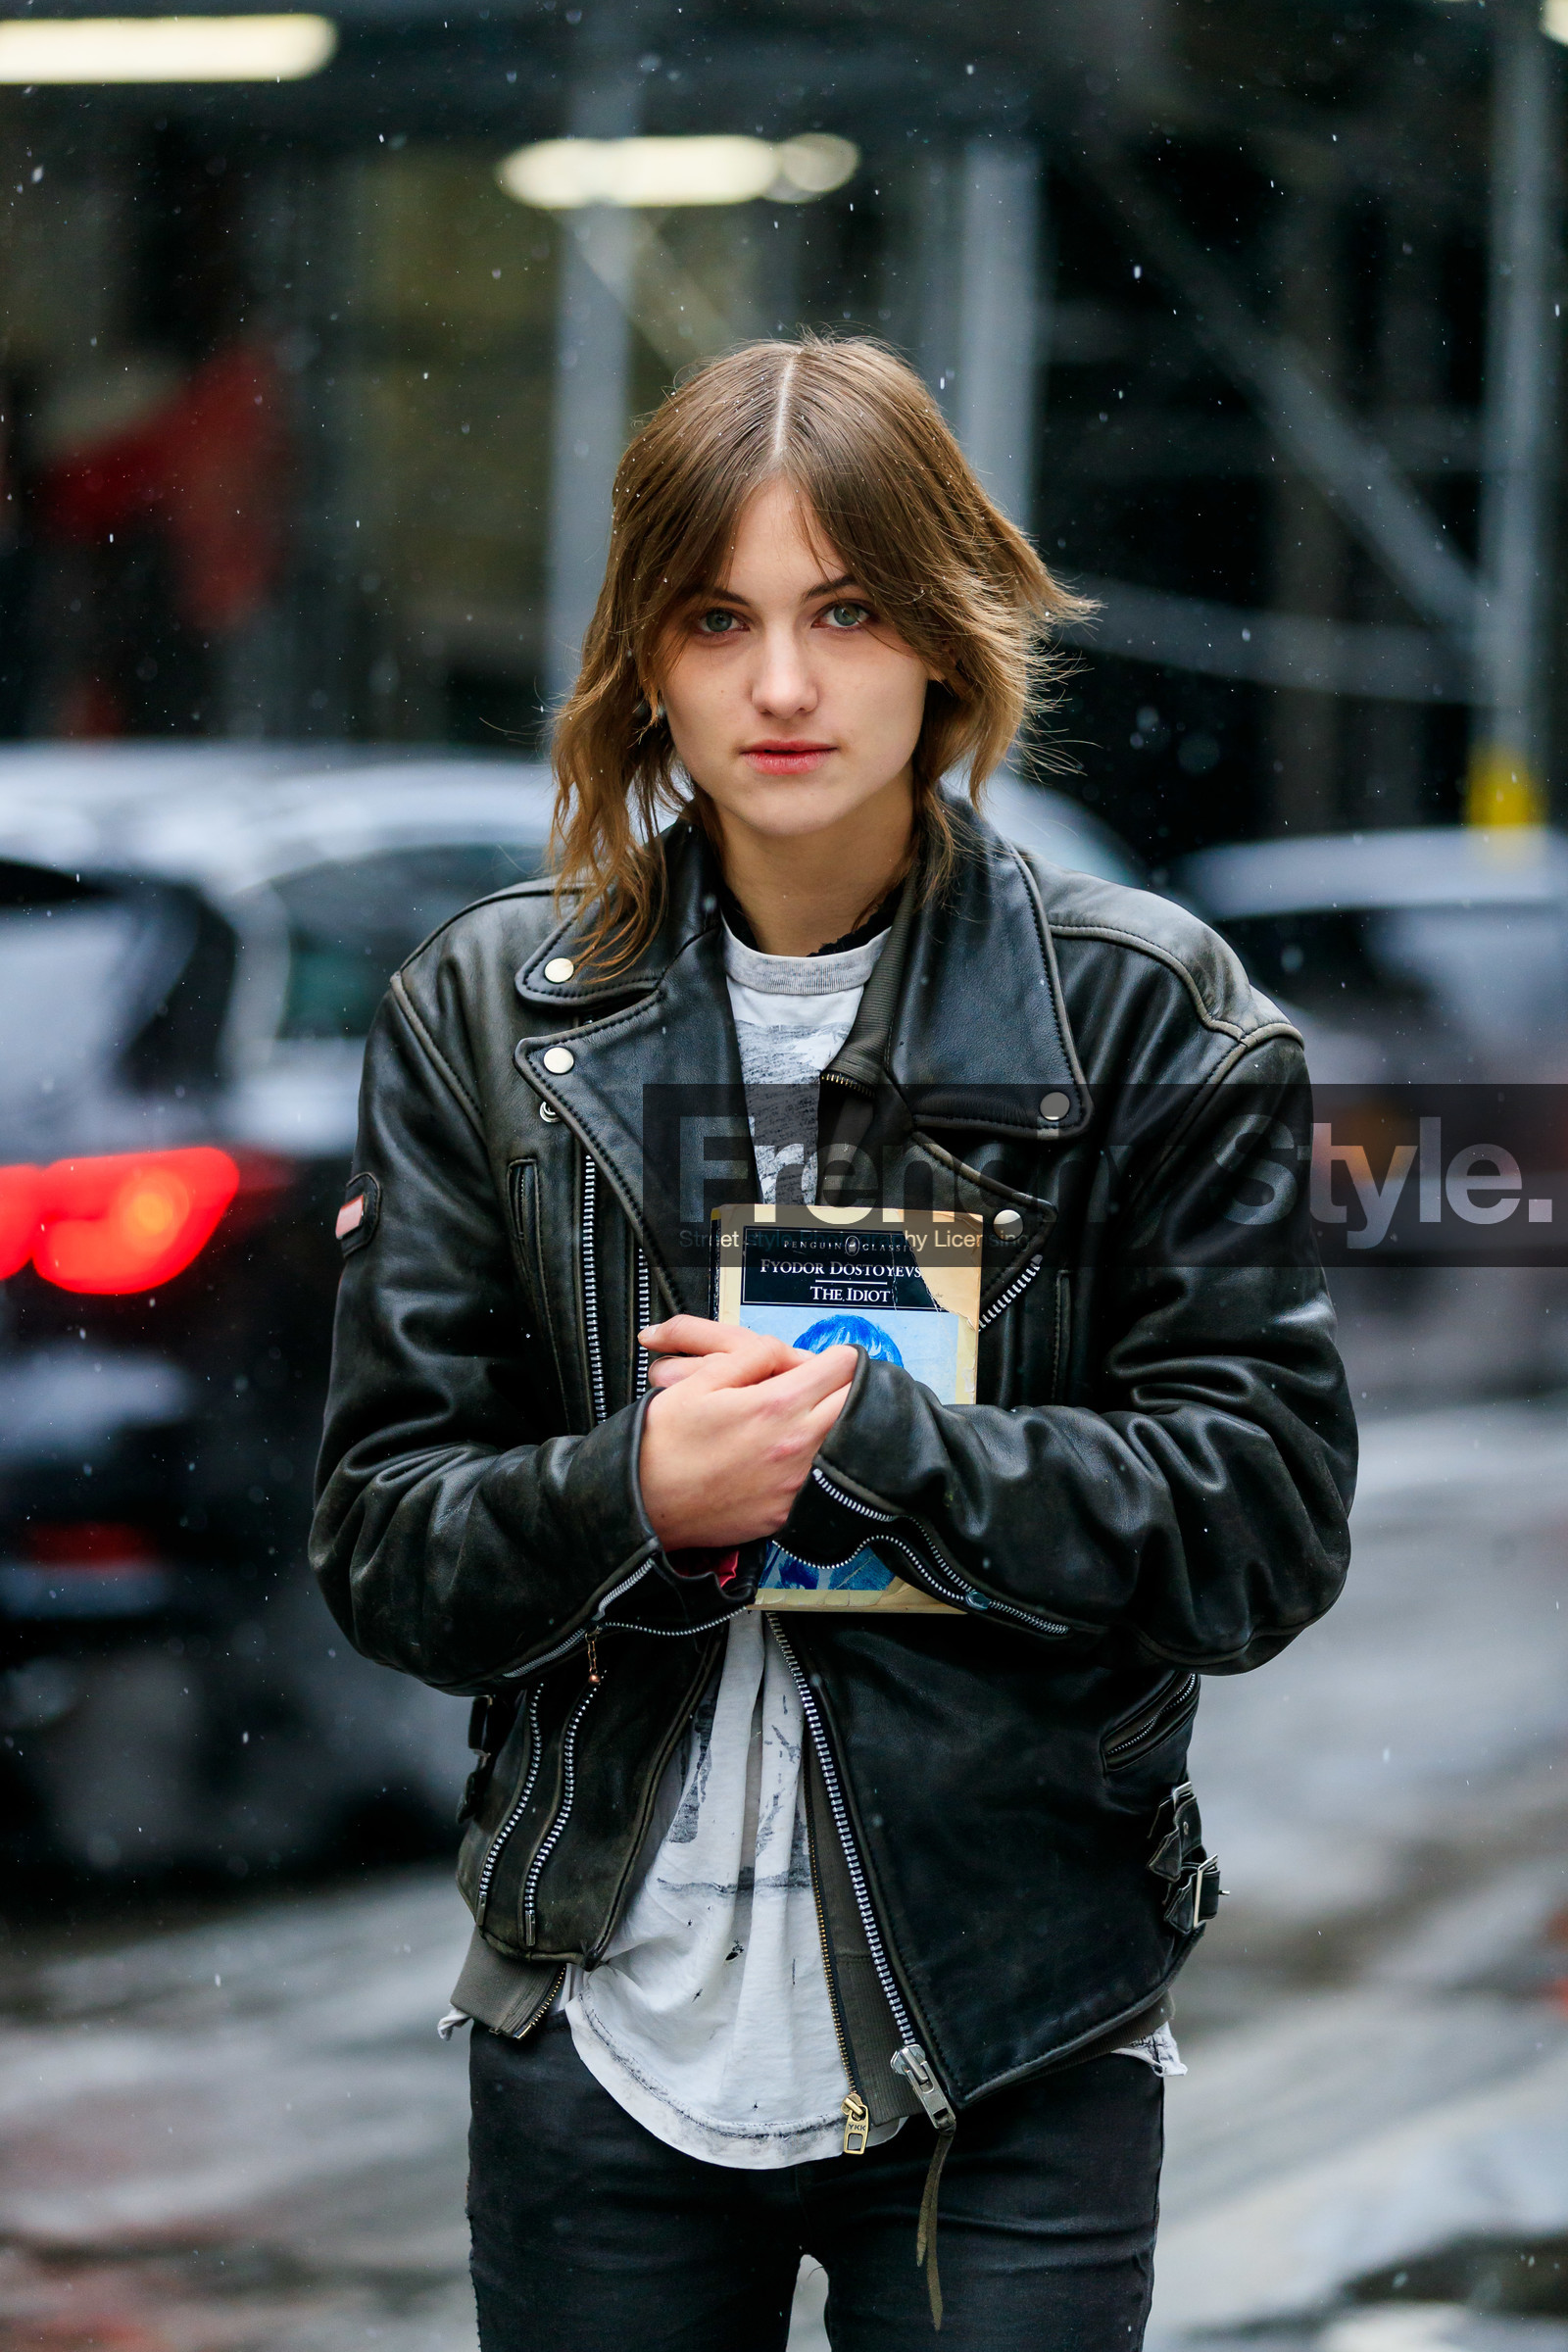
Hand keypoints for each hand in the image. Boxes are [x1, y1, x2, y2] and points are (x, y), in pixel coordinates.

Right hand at [637, 1316, 854, 1551]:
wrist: (641, 1504)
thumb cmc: (663, 1442)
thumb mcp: (699, 1381)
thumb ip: (750, 1356)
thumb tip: (784, 1350)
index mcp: (775, 1405)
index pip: (841, 1367)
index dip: (835, 1356)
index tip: (828, 1361)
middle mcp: (795, 1445)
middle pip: (854, 1403)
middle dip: (845, 1389)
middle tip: (825, 1388)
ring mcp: (795, 1483)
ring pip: (844, 1443)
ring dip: (835, 1427)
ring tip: (807, 1422)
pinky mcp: (787, 1512)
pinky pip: (819, 1480)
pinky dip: (816, 1465)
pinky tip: (791, 1459)